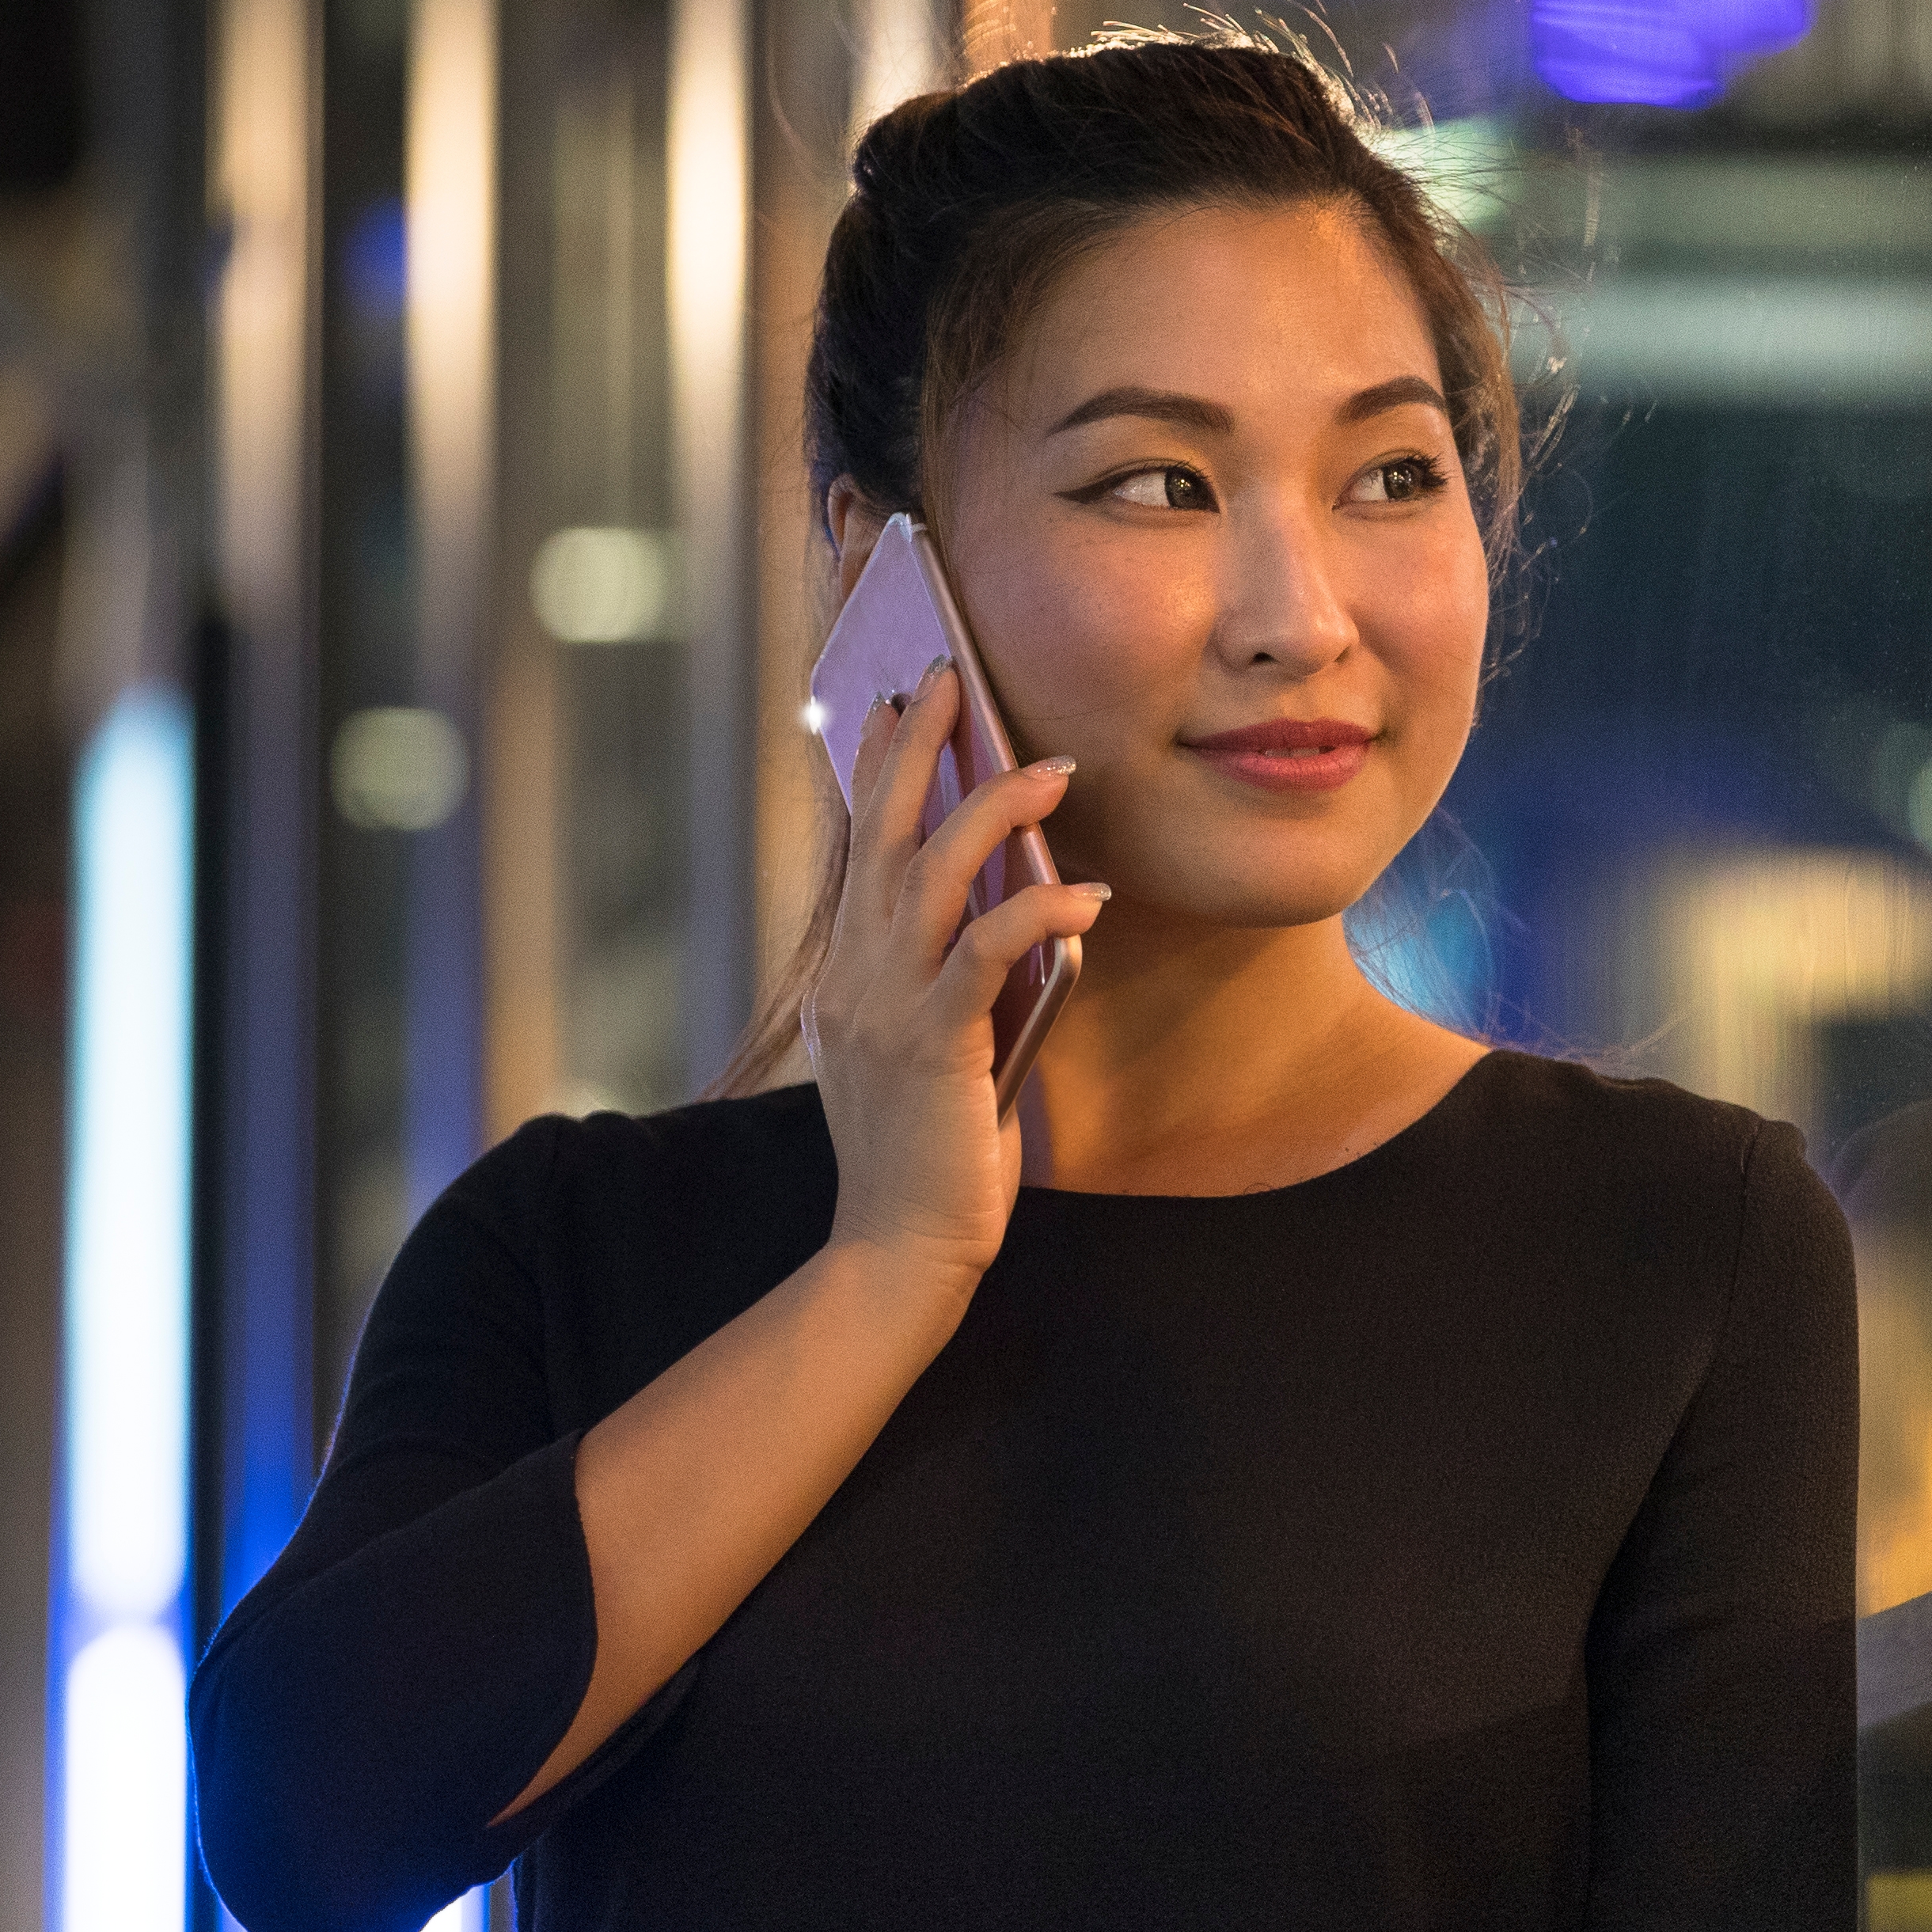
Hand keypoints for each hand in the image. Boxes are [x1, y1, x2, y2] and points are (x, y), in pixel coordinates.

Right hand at [805, 660, 1109, 1286]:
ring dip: (993, 809)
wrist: (897, 1252)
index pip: (860, 851)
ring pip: (931, 873)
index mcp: (848, 977)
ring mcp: (887, 1008)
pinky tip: (1084, 896)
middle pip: (881, 835)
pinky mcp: (934, 1044)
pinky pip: (984, 950)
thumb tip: (1004, 921)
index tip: (896, 705)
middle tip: (950, 680)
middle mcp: (856, 978)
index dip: (875, 772)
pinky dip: (1035, 911)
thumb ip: (945, 986)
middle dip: (916, 750)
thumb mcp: (924, 1052)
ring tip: (1052, 768)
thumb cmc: (924, 1159)